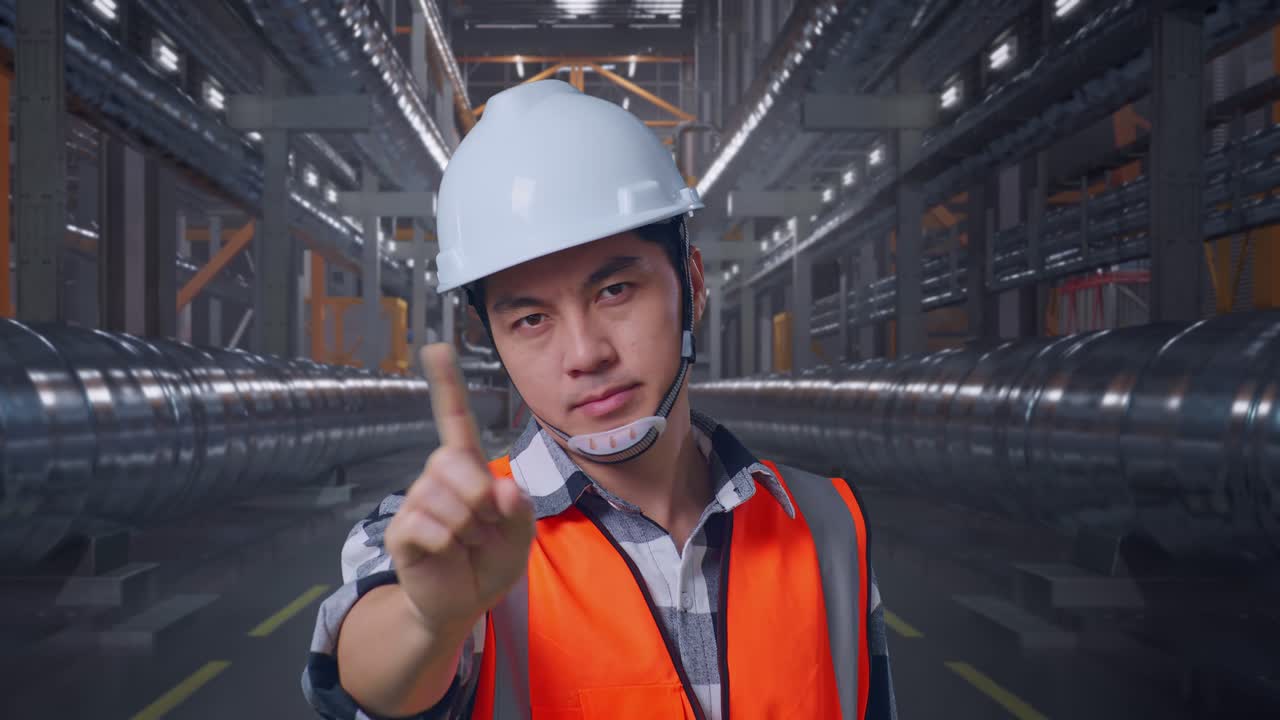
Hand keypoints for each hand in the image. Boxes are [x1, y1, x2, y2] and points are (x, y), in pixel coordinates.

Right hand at [385, 343, 534, 632]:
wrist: (463, 603)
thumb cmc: (490, 560)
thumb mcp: (520, 536)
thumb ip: (520, 511)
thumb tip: (502, 491)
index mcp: (468, 468)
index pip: (455, 419)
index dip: (446, 384)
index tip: (435, 348)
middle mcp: (437, 477)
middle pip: (454, 461)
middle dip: (479, 498)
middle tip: (484, 527)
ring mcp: (416, 503)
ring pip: (444, 499)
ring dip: (467, 529)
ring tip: (466, 544)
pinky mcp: (401, 531)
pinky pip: (427, 526)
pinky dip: (447, 544)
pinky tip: (447, 554)